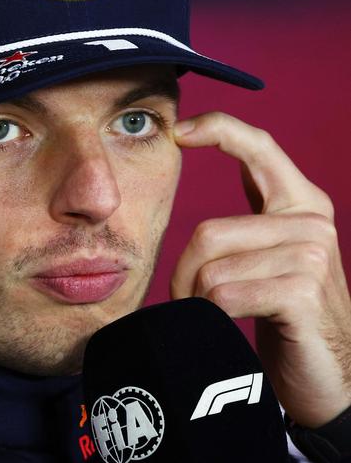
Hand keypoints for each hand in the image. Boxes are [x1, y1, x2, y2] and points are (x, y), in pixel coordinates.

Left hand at [170, 112, 350, 427]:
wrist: (324, 372)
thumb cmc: (283, 312)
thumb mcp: (266, 255)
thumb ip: (245, 219)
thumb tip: (200, 170)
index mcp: (300, 203)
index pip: (259, 147)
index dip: (219, 129)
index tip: (179, 131)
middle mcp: (311, 220)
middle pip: (208, 232)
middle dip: (184, 273)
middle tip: (187, 298)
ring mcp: (311, 254)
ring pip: (211, 267)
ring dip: (197, 298)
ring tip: (212, 314)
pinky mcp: (303, 291)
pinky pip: (224, 294)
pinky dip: (210, 314)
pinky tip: (225, 324)